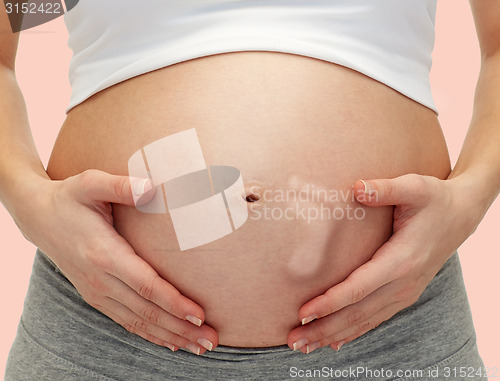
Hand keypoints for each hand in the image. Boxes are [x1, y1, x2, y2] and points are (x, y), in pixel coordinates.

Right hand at [14, 169, 217, 354]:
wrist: (38, 217)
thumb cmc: (70, 198)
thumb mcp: (91, 183)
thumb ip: (121, 186)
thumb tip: (152, 188)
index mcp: (104, 254)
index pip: (146, 286)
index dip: (174, 303)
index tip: (200, 314)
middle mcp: (100, 279)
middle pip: (147, 312)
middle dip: (181, 328)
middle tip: (211, 341)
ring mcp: (96, 292)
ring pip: (138, 322)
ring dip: (170, 337)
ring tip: (199, 347)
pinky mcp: (95, 296)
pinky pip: (125, 321)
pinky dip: (149, 334)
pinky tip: (170, 342)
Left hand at [287, 173, 484, 353]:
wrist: (461, 215)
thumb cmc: (434, 199)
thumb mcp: (415, 187)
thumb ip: (385, 189)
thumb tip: (357, 187)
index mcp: (402, 260)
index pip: (359, 287)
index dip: (330, 302)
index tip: (304, 312)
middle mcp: (404, 283)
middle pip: (357, 313)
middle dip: (324, 329)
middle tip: (293, 341)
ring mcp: (405, 292)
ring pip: (365, 321)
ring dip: (333, 335)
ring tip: (303, 346)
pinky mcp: (404, 293)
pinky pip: (375, 318)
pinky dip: (353, 332)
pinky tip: (334, 342)